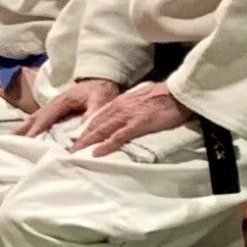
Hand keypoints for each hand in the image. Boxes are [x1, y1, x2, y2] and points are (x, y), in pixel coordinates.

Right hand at [20, 78, 117, 138]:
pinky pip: (40, 119)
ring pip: (35, 118)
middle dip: (24, 129)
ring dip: (24, 128)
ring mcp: (54, 106)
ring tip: (13, 140)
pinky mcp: (56, 110)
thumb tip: (81, 132)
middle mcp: (54, 103)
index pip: (46, 117)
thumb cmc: (101, 90)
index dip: (36, 129)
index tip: (27, 140)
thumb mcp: (101, 100)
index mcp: (63, 101)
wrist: (101, 80)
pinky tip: (27, 135)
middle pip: (35, 117)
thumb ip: (92, 114)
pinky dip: (31, 126)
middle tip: (11, 142)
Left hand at [72, 81, 192, 155]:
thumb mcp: (141, 98)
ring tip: (75, 152)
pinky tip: (96, 153)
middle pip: (95, 124)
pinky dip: (106, 145)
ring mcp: (127, 116)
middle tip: (69, 149)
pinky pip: (118, 137)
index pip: (98, 116)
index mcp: (120, 102)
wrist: (177, 93)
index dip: (85, 127)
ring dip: (87, 142)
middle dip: (81, 137)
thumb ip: (129, 107)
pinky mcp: (137, 124)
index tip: (75, 137)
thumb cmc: (163, 97)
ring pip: (102, 130)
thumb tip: (123, 116)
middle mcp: (119, 108)